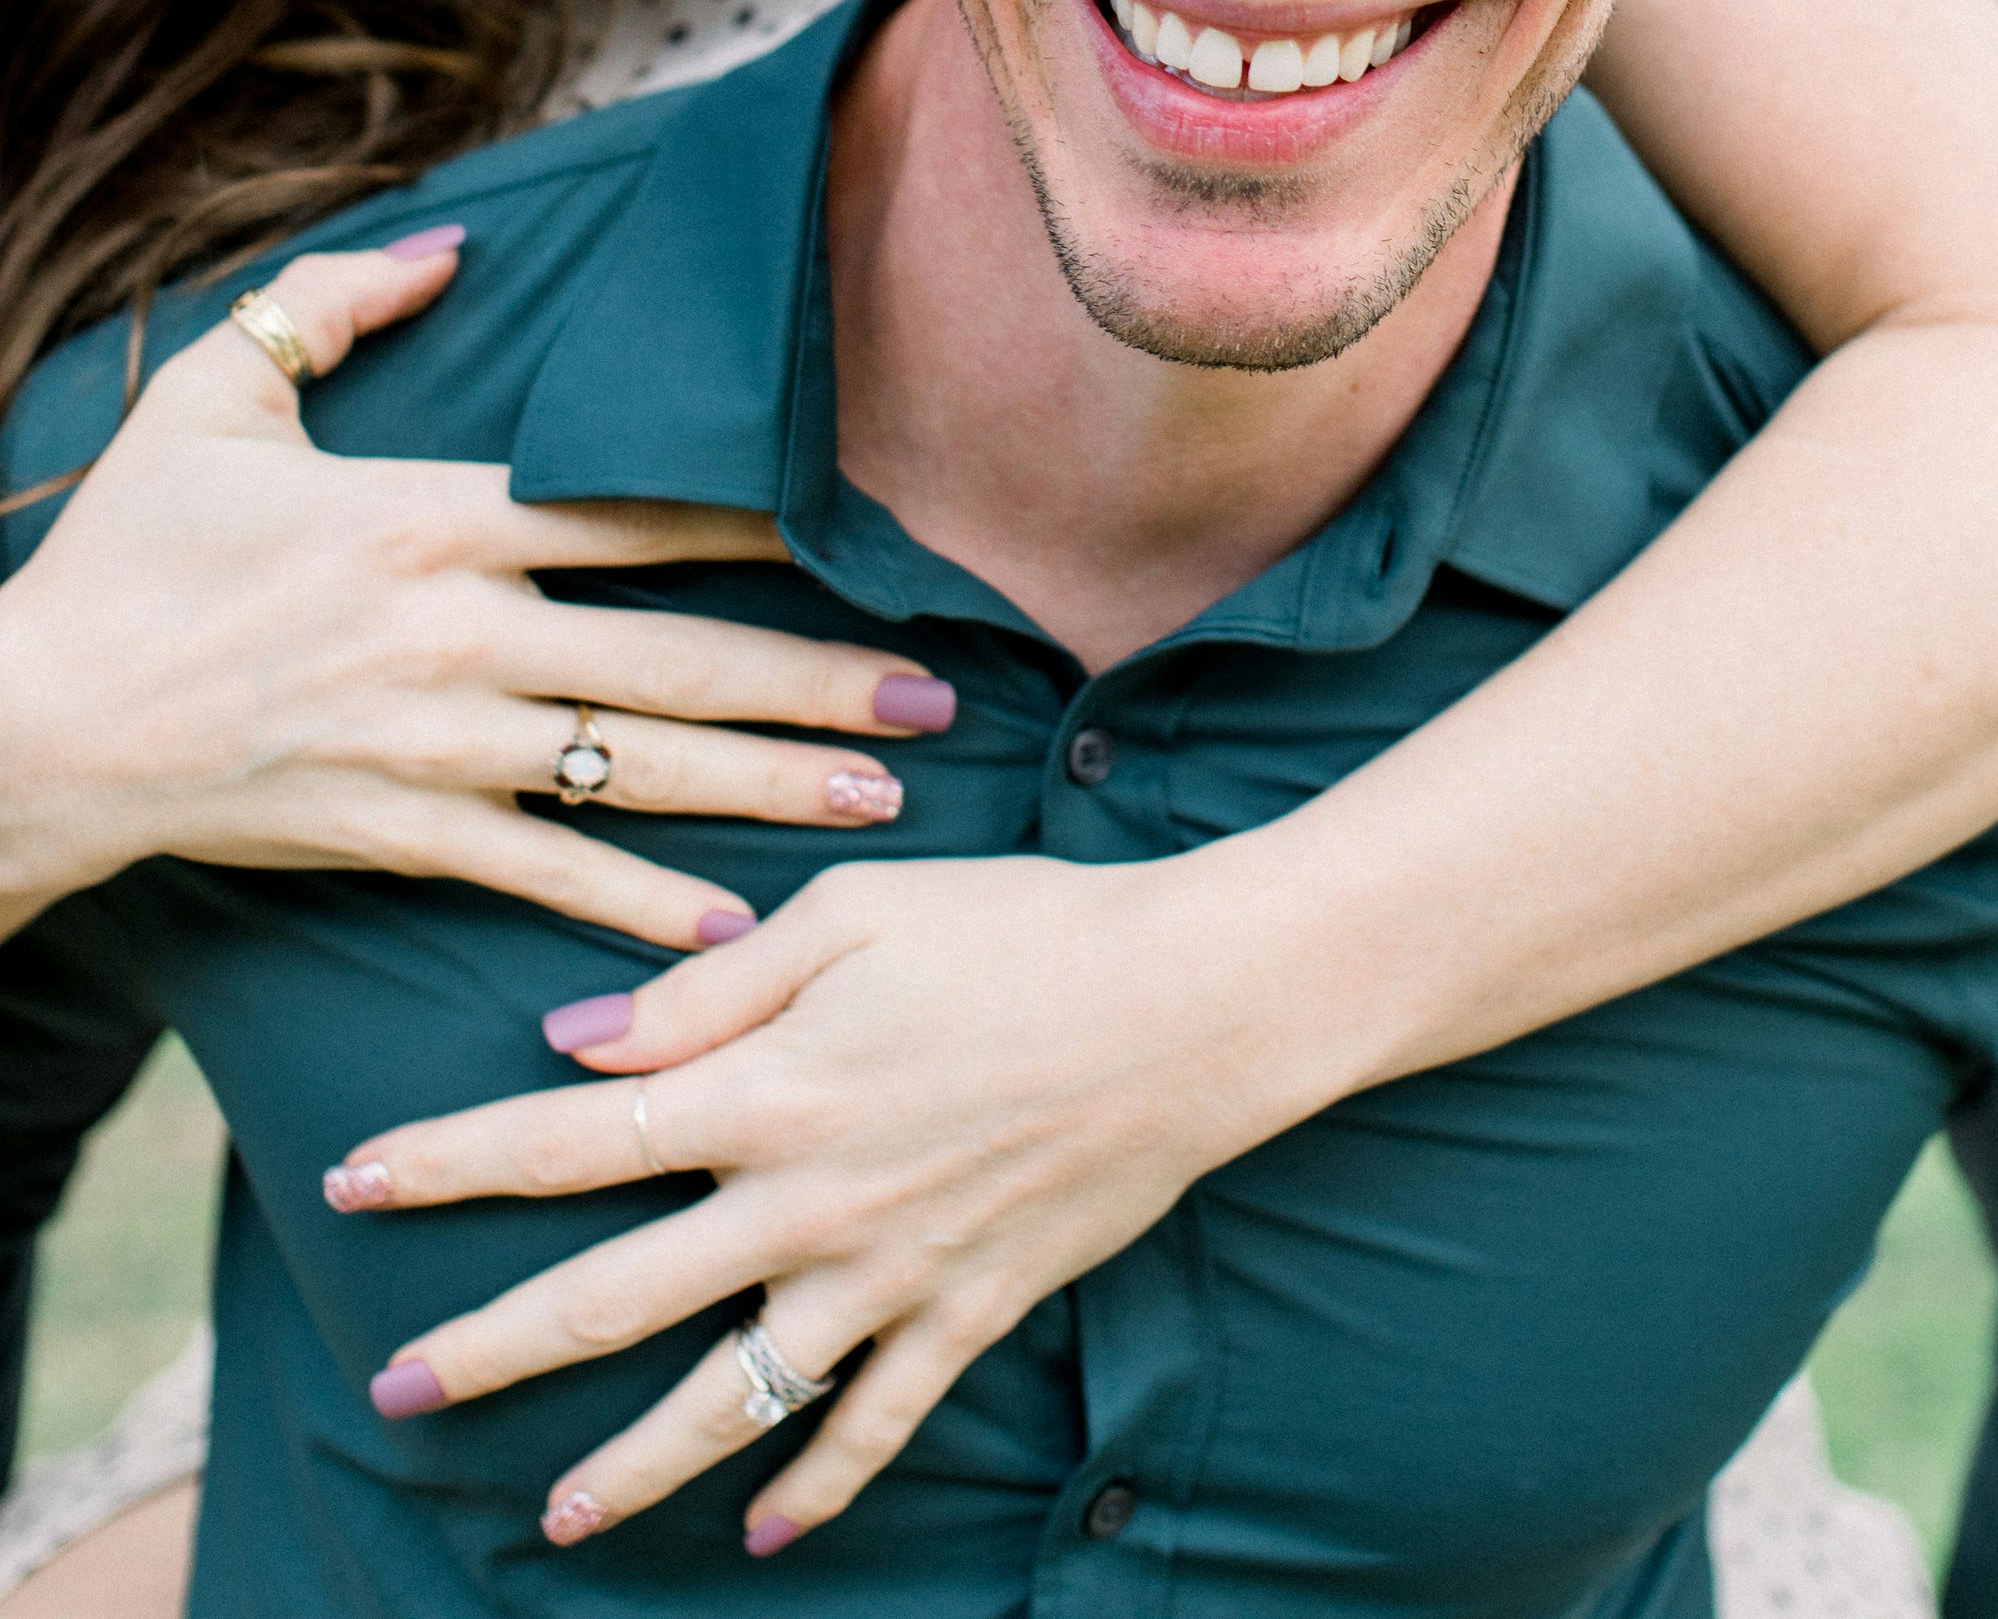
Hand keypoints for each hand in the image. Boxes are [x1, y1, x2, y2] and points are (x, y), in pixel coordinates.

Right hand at [0, 241, 952, 947]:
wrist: (36, 723)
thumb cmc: (127, 556)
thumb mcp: (218, 399)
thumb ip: (337, 306)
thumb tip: (453, 249)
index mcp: (429, 516)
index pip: (625, 511)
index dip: (750, 520)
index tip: (859, 529)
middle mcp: (455, 631)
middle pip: (672, 653)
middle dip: (813, 678)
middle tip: (934, 693)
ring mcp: (433, 742)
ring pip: (636, 768)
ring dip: (767, 786)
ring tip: (882, 794)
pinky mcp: (397, 832)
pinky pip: (545, 872)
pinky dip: (639, 904)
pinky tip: (732, 928)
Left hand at [327, 844, 1326, 1552]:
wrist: (1195, 1002)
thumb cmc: (1024, 926)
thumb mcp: (858, 913)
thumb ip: (709, 988)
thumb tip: (578, 1045)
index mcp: (768, 1088)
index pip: (569, 1138)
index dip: (450, 1158)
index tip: (352, 1175)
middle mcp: (807, 1202)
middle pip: (615, 1297)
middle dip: (492, 1346)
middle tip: (395, 1387)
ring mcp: (888, 1275)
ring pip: (730, 1402)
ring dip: (630, 1467)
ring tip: (551, 1519)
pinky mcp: (968, 1311)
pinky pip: (874, 1427)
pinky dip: (814, 1489)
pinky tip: (760, 1533)